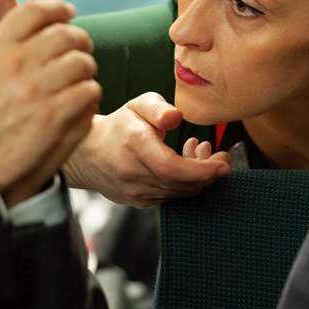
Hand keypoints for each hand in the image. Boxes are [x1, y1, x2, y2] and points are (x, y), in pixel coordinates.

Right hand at [0, 0, 100, 207]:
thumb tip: (26, 29)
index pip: (35, 11)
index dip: (58, 8)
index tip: (68, 13)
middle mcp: (16, 64)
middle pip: (66, 34)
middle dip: (79, 41)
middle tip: (80, 51)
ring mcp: (38, 90)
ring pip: (83, 63)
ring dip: (85, 71)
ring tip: (78, 81)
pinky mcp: (56, 117)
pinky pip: (90, 93)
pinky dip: (89, 97)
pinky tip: (79, 105)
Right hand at [64, 92, 229, 207]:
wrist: (87, 154)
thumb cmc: (118, 127)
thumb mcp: (137, 106)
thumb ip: (159, 108)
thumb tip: (176, 116)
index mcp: (135, 145)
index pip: (172, 168)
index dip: (202, 170)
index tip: (222, 163)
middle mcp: (134, 172)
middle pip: (181, 183)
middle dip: (208, 172)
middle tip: (219, 154)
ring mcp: (135, 191)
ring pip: (179, 192)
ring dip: (197, 176)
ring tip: (198, 151)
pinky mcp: (139, 202)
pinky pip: (171, 197)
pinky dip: (184, 184)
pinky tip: (183, 165)